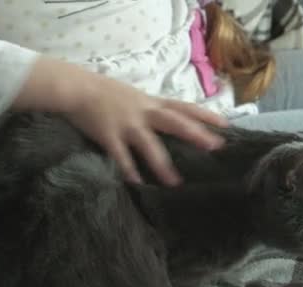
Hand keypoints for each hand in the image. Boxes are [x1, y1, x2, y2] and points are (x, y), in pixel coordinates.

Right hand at [11, 56, 228, 185]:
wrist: (76, 87)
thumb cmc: (107, 93)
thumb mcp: (135, 97)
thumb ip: (153, 109)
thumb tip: (173, 122)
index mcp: (152, 103)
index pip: (184, 107)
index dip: (206, 115)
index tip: (226, 124)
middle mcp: (144, 112)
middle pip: (175, 122)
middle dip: (195, 134)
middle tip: (215, 146)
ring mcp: (127, 124)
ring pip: (149, 145)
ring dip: (163, 164)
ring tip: (175, 182)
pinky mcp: (109, 135)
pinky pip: (121, 156)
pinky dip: (129, 170)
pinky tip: (137, 183)